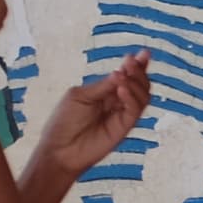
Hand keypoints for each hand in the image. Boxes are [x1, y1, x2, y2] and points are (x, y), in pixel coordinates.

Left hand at [35, 51, 152, 179]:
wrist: (59, 149)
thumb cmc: (64, 122)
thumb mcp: (81, 95)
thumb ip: (103, 86)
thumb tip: (122, 72)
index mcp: (106, 92)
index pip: (127, 76)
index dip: (137, 65)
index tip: (142, 53)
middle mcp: (117, 102)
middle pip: (140, 84)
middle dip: (139, 71)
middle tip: (132, 61)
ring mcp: (122, 115)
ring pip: (143, 96)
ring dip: (137, 82)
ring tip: (124, 75)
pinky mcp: (124, 127)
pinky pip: (135, 110)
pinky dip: (131, 97)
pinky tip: (122, 89)